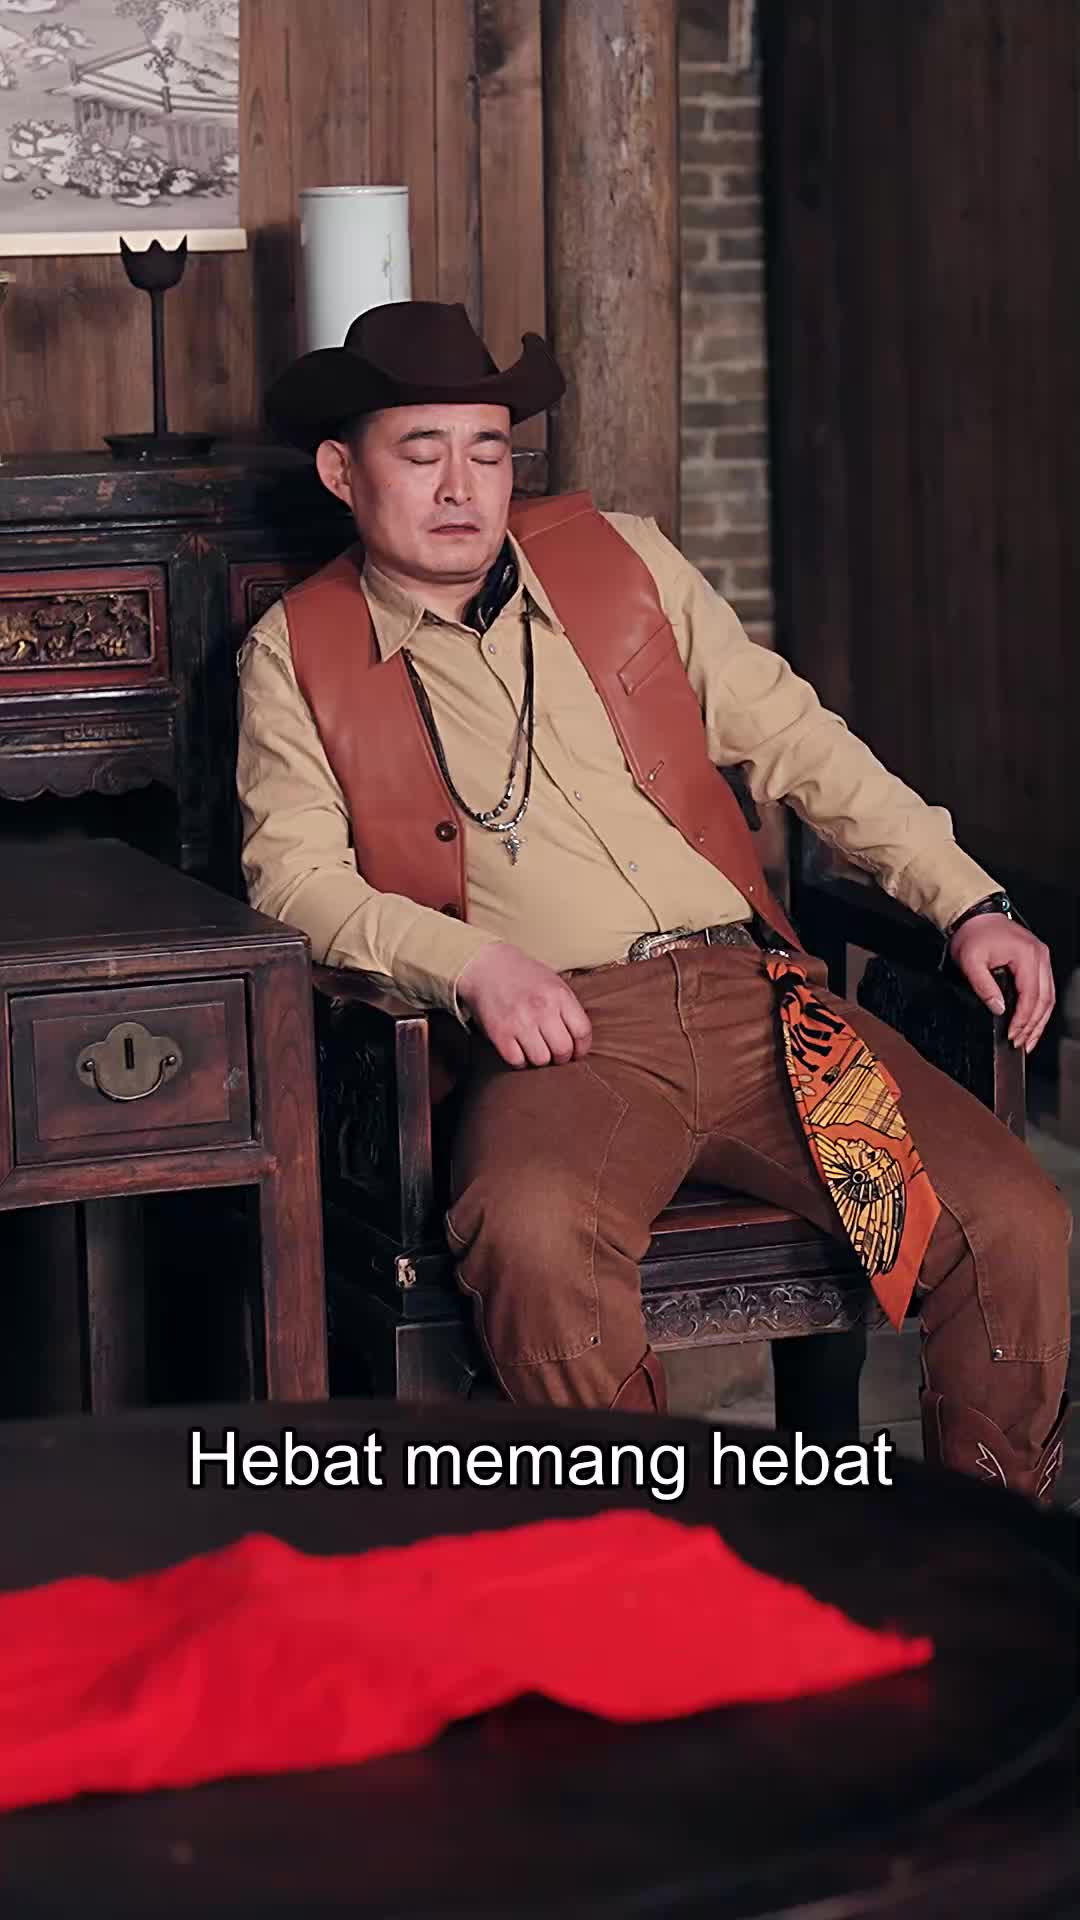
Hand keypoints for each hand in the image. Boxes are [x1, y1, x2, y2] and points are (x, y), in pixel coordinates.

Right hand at [457, 942, 592, 1068]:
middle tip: (555, 1053)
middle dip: (562, 1057)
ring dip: (540, 1059)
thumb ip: (568, 1009)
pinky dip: (520, 1060)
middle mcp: (541, 1008)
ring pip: (541, 1060)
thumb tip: (580, 1042)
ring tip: (536, 1049)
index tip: (576, 1051)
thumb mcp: (554, 983)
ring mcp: (519, 1021)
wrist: (487, 967)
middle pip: (563, 1050)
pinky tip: (519, 1049)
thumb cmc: (525, 978)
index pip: (582, 1032)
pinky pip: (517, 1061)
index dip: (582, 1048)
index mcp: (559, 995)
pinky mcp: (499, 1033)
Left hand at [948, 914, 1054, 1051]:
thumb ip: (984, 987)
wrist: (975, 916)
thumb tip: (998, 1009)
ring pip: (1049, 998)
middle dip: (1033, 1026)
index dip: (1022, 1020)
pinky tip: (1031, 1024)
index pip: (1031, 996)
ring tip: (1028, 1041)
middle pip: (1045, 1000)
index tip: (1012, 1035)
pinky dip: (1039, 1010)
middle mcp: (1040, 956)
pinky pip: (1044, 990)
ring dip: (1039, 1022)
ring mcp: (1042, 959)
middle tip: (1020, 1044)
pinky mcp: (1038, 962)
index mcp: (1027, 955)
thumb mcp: (970, 961)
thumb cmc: (973, 934)